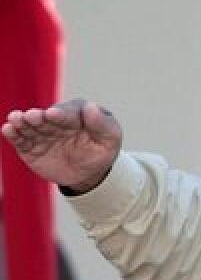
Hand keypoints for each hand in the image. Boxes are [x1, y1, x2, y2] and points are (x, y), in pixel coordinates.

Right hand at [2, 99, 122, 192]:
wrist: (88, 173)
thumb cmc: (101, 151)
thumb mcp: (110, 139)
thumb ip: (103, 124)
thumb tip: (91, 107)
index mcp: (77, 113)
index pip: (68, 113)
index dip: (61, 114)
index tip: (54, 114)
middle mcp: (55, 120)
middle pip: (45, 117)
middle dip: (38, 116)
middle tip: (33, 116)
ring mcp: (41, 133)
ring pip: (29, 126)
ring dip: (21, 122)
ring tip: (15, 119)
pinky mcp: (30, 146)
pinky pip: (20, 140)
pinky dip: (13, 134)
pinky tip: (7, 129)